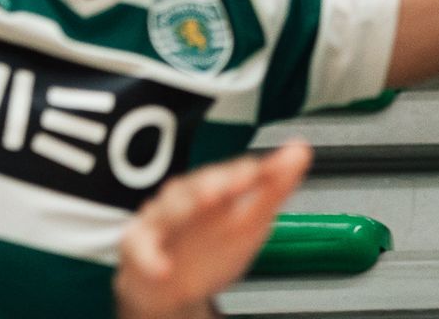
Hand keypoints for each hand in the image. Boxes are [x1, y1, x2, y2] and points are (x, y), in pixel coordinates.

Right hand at [114, 141, 310, 318]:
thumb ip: (276, 188)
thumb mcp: (251, 224)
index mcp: (218, 189)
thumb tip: (302, 149)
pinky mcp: (137, 244)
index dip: (243, 174)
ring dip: (183, 208)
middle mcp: (187, 197)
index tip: (256, 172)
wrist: (173, 290)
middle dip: (211, 184)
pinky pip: (140, 247)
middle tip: (225, 189)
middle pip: (197, 185)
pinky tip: (163, 267)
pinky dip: (150, 258)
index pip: (233, 175)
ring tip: (204, 205)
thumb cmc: (213, 250)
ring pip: (169, 209)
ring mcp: (161, 219)